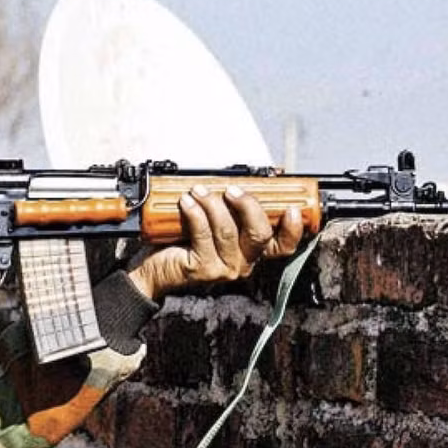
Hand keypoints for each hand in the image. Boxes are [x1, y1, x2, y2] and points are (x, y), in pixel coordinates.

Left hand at [128, 184, 303, 300]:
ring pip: (228, 230)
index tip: (293, 208)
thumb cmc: (183, 240)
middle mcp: (243, 263)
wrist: (154, 267)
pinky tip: (186, 201)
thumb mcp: (213, 221)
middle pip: (260, 233)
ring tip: (197, 190)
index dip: (293, 229)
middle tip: (232, 189)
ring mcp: (224, 268)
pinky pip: (202, 235)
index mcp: (251, 251)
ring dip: (213, 204)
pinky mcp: (202, 268)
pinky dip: (195, 213)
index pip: (282, 245)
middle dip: (248, 205)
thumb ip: (229, 206)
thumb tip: (239, 179)